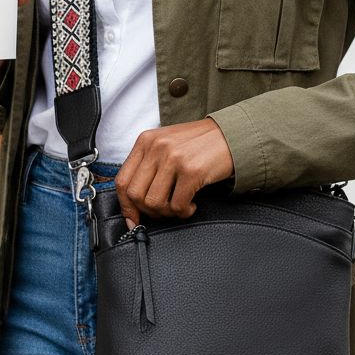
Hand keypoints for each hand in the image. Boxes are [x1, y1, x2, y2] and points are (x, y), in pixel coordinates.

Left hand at [115, 120, 234, 226]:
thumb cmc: (200, 144)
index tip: (133, 219)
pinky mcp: (192, 171)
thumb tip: (134, 202)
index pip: (122, 180)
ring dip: (168, 212)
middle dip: (149, 211)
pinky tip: (192, 204)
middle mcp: (156, 147)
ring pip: (154, 202)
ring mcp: (173, 158)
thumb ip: (149, 166)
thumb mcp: (167, 145)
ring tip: (180, 206)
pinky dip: (184, 212)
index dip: (126, 206)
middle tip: (164, 211)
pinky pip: (177, 205)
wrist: (233, 135)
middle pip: (136, 195)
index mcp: (146, 141)